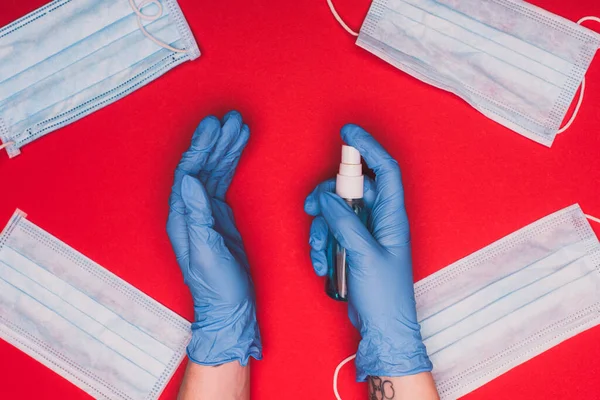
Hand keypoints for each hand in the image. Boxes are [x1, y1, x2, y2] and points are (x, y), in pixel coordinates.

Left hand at [167, 111, 260, 365]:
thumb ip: (197, 215)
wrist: (229, 305)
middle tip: (229, 119)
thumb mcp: (205, 250)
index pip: (188, 172)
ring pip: (214, 171)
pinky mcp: (220, 215)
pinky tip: (239, 150)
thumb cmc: (215, 284)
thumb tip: (189, 180)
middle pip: (201, 166)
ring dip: (226, 149)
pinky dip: (232, 163)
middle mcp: (191, 209)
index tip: (214, 127)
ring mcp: (206, 211)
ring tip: (238, 127)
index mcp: (182, 216)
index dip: (201, 148)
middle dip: (215, 142)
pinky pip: (224, 181)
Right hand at [304, 124, 431, 380]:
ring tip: (318, 251)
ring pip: (336, 212)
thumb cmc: (384, 295)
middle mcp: (380, 220)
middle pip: (351, 189)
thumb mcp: (364, 254)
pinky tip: (320, 263)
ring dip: (320, 228)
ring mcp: (365, 234)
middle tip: (310, 207)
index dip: (368, 147)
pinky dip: (321, 244)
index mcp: (392, 216)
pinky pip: (332, 232)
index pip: (384, 170)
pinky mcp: (353, 247)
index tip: (348, 132)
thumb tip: (327, 197)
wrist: (382, 328)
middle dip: (327, 196)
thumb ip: (345, 222)